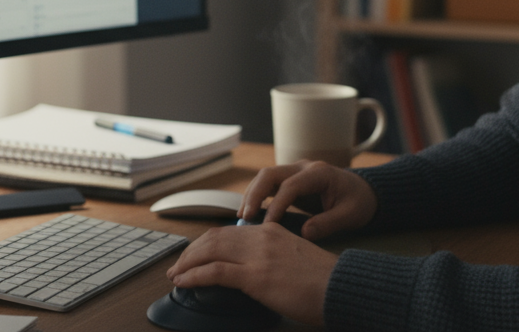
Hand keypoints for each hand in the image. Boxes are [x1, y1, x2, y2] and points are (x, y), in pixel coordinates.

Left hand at [166, 222, 338, 325]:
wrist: (342, 288)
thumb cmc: (323, 281)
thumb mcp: (294, 259)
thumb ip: (272, 257)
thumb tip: (253, 270)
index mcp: (271, 231)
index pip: (228, 231)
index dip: (206, 243)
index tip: (195, 254)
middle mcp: (262, 237)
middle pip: (214, 237)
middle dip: (191, 251)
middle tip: (179, 265)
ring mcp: (258, 256)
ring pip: (209, 250)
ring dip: (187, 263)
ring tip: (176, 274)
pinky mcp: (256, 276)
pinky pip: (214, 272)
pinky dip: (194, 275)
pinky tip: (184, 282)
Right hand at [240, 160, 377, 240]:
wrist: (364, 191)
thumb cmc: (359, 202)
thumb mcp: (350, 215)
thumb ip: (328, 223)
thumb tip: (304, 234)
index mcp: (319, 173)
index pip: (291, 185)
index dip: (277, 204)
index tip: (268, 225)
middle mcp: (304, 167)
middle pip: (270, 174)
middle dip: (255, 194)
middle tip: (245, 216)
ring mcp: (296, 171)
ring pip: (265, 177)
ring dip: (251, 194)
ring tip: (242, 216)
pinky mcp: (291, 180)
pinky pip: (269, 184)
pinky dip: (257, 196)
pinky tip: (250, 213)